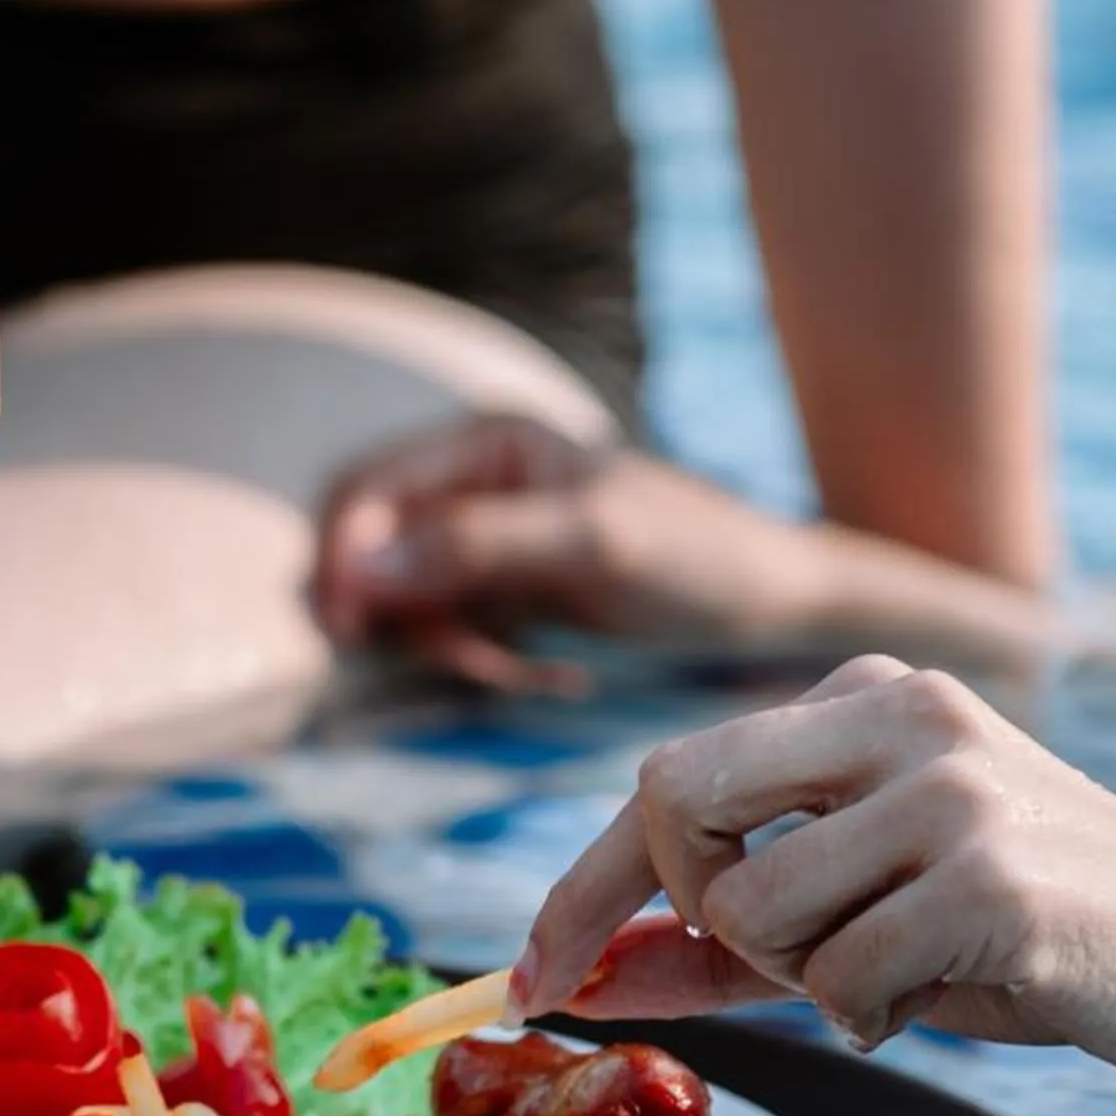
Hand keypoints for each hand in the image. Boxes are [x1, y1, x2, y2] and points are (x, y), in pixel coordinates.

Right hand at [312, 412, 825, 683]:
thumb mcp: (591, 543)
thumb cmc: (697, 555)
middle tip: (472, 665)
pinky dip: (479, 663)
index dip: (342, 554)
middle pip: (368, 547)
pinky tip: (546, 677)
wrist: (772, 604)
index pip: (364, 488)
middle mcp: (470, 480)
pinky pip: (447, 632)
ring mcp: (481, 540)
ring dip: (448, 650)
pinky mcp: (500, 593)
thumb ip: (474, 545)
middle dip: (399, 614)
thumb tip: (357, 569)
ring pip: (402, 601)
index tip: (352, 625)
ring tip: (526, 675)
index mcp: (484, 439)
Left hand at [507, 655, 1115, 1083]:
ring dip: (802, 982)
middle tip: (779, 967)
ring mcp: (949, 786)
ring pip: (751, 910)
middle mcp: (900, 713)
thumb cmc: (1020, 938)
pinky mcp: (991, 876)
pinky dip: (872, 1017)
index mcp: (862, 697)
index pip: (662, 776)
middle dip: (694, 914)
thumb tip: (580, 980)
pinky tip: (951, 994)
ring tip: (898, 973)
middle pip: (671, 800)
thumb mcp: (852, 922)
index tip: (531, 978)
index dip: (583, 886)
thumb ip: (711, 946)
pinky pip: (840, 978)